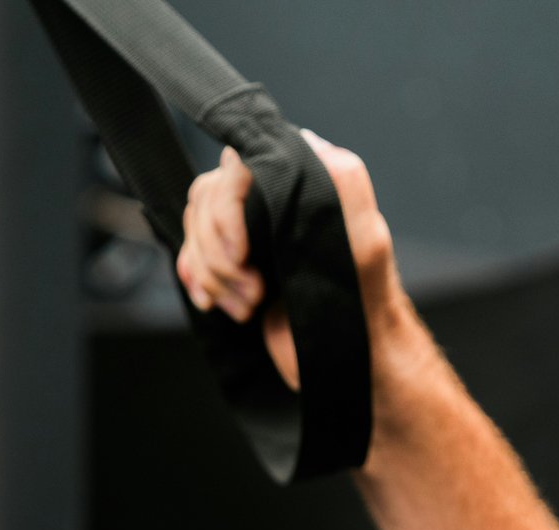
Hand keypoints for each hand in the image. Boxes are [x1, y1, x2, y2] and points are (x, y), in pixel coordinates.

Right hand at [174, 130, 405, 388]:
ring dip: (213, 276)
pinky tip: (216, 304)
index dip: (226, 212)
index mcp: (299, 187)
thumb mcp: (366, 240)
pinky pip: (192, 259)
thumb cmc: (363, 305)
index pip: (233, 170)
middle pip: (205, 200)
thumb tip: (305, 140)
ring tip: (250, 305)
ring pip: (194, 231)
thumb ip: (344, 183)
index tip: (243, 254)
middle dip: (219, 254)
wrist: (349, 360)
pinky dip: (199, 283)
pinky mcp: (235, 268)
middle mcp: (271, 203)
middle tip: (255, 290)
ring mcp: (249, 235)